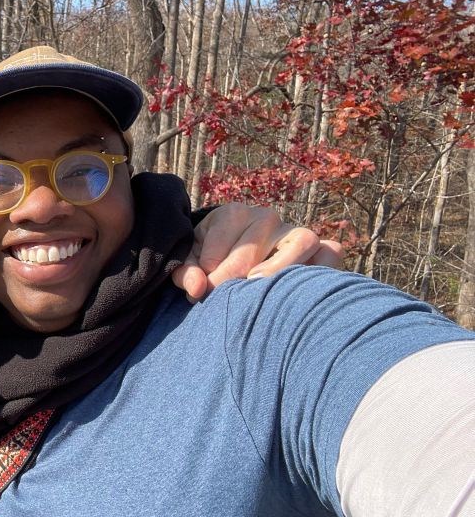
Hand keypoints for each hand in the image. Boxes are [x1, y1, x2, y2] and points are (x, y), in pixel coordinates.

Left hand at [171, 203, 343, 300]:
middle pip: (251, 254)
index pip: (216, 254)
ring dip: (280, 270)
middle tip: (225, 303)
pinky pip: (330, 253)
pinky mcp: (320, 248)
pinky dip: (322, 268)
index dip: (207, 281)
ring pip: (302, 242)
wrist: (239, 254)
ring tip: (258, 290)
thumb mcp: (193, 263)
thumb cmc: (213, 259)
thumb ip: (186, 274)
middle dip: (233, 284)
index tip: (202, 294)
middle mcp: (266, 217)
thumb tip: (196, 289)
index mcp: (232, 214)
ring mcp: (296, 231)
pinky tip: (299, 289)